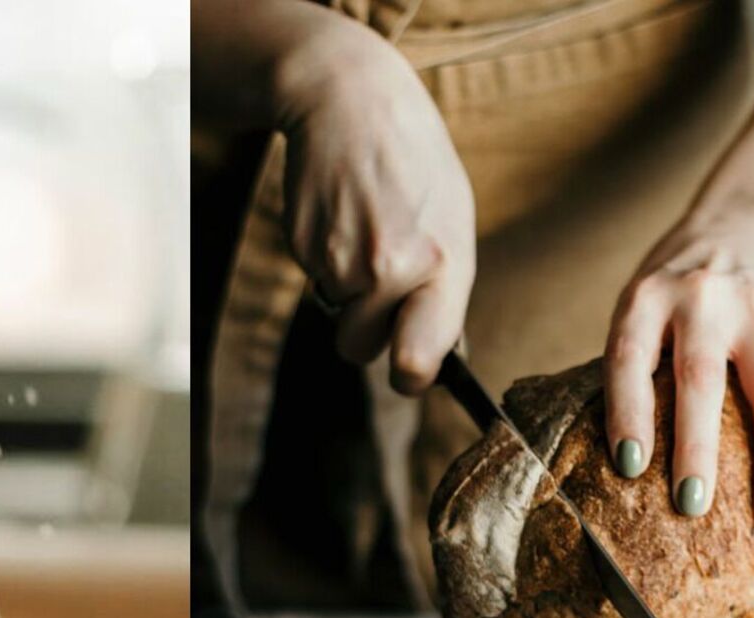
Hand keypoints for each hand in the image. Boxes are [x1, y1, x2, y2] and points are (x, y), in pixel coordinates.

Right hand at [276, 17, 474, 393]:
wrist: (350, 104)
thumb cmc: (413, 162)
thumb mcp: (451, 220)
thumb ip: (444, 286)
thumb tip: (431, 350)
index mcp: (441, 264)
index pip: (418, 360)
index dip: (411, 377)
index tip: (411, 372)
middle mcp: (388, 269)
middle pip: (360, 351)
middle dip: (366, 334)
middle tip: (380, 292)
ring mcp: (338, 261)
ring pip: (336, 314)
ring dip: (346, 290)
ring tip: (365, 231)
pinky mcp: (302, 247)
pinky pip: (315, 282)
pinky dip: (325, 260)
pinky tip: (342, 217)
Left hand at [603, 223, 753, 522]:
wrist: (738, 231)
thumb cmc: (668, 292)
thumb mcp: (636, 308)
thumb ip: (634, 365)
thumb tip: (625, 461)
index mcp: (648, 297)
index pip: (630, 357)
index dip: (627, 412)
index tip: (629, 466)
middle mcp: (706, 301)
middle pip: (702, 378)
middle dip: (698, 447)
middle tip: (691, 504)